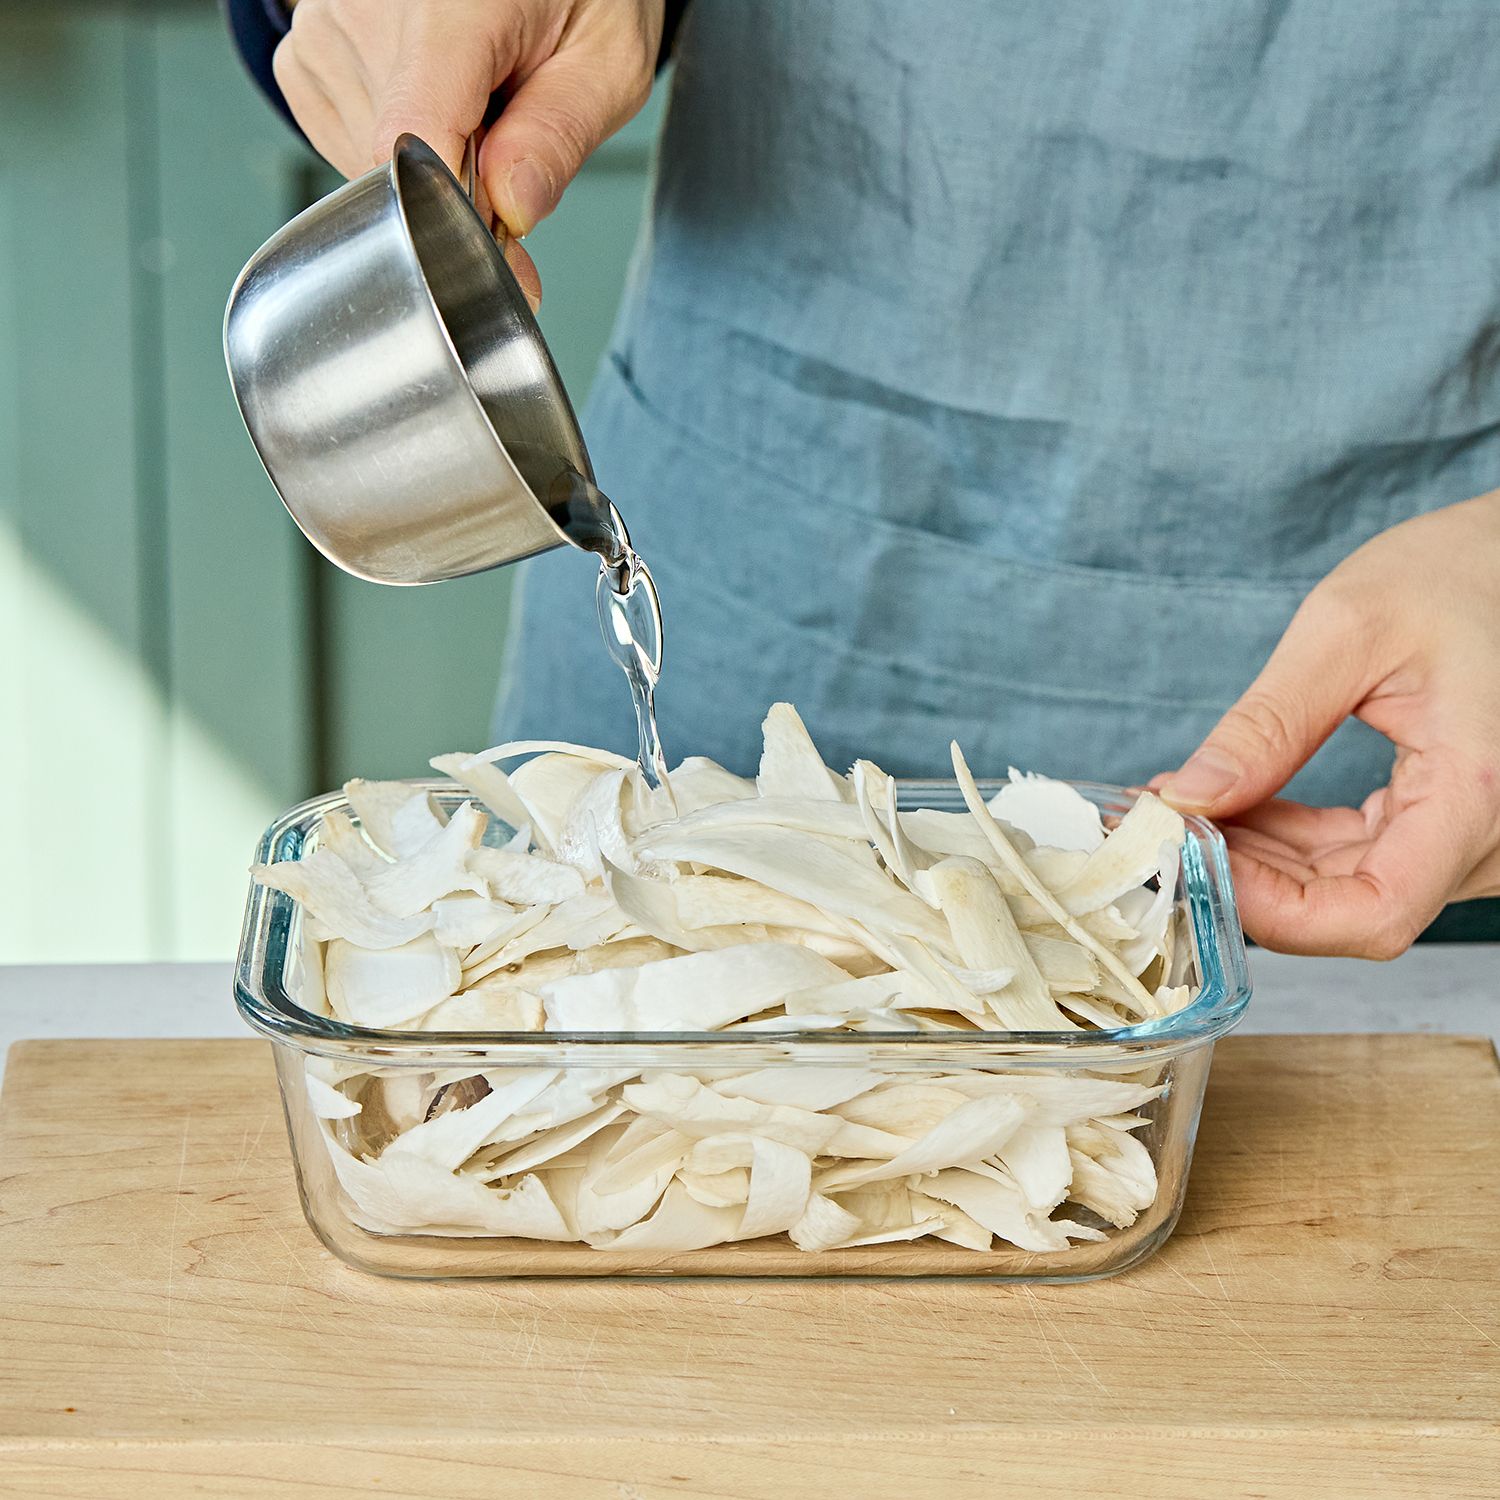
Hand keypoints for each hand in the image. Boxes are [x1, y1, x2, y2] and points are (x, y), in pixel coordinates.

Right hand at [272, 0, 662, 302]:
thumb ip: (559, 136)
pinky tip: (434, 106)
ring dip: (430, 167)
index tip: (501, 250)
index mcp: (448, 3)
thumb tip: (512, 212)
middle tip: (509, 146)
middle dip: (462, 186)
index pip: (415, 136)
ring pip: (371, 169)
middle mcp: (367, 7)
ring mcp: (324, 31)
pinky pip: (349, 147)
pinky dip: (398, 153)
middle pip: (399, 165)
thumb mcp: (607, 60)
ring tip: (472, 106)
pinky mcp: (303, 58)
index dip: (457, 214)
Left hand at [1153, 492, 1499, 958]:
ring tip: (1180, 808)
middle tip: (1158, 826)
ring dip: (1256, 860)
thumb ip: (1267, 725)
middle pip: (1348, 910)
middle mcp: (1487, 837)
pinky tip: (1228, 806)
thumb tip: (1188, 797)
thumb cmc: (1455, 574)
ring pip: (1343, 890)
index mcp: (1477, 793)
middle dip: (1242, 877)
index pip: (1373, 915)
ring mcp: (1468, 839)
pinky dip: (1285, 842)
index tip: (1191, 859)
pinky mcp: (1442, 825)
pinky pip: (1354, 859)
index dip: (1272, 910)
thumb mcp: (1347, 631)